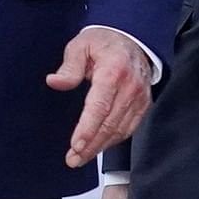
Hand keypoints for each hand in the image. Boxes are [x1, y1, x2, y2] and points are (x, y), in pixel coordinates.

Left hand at [50, 26, 154, 167]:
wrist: (133, 39)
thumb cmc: (104, 42)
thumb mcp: (81, 45)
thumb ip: (69, 66)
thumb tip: (54, 82)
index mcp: (114, 71)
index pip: (100, 106)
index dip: (88, 129)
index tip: (76, 145)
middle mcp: (130, 87)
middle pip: (109, 124)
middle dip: (90, 145)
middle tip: (73, 159)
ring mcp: (140, 98)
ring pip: (120, 130)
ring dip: (100, 147)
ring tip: (81, 158)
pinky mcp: (144, 105)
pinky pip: (129, 128)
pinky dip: (113, 140)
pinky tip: (98, 147)